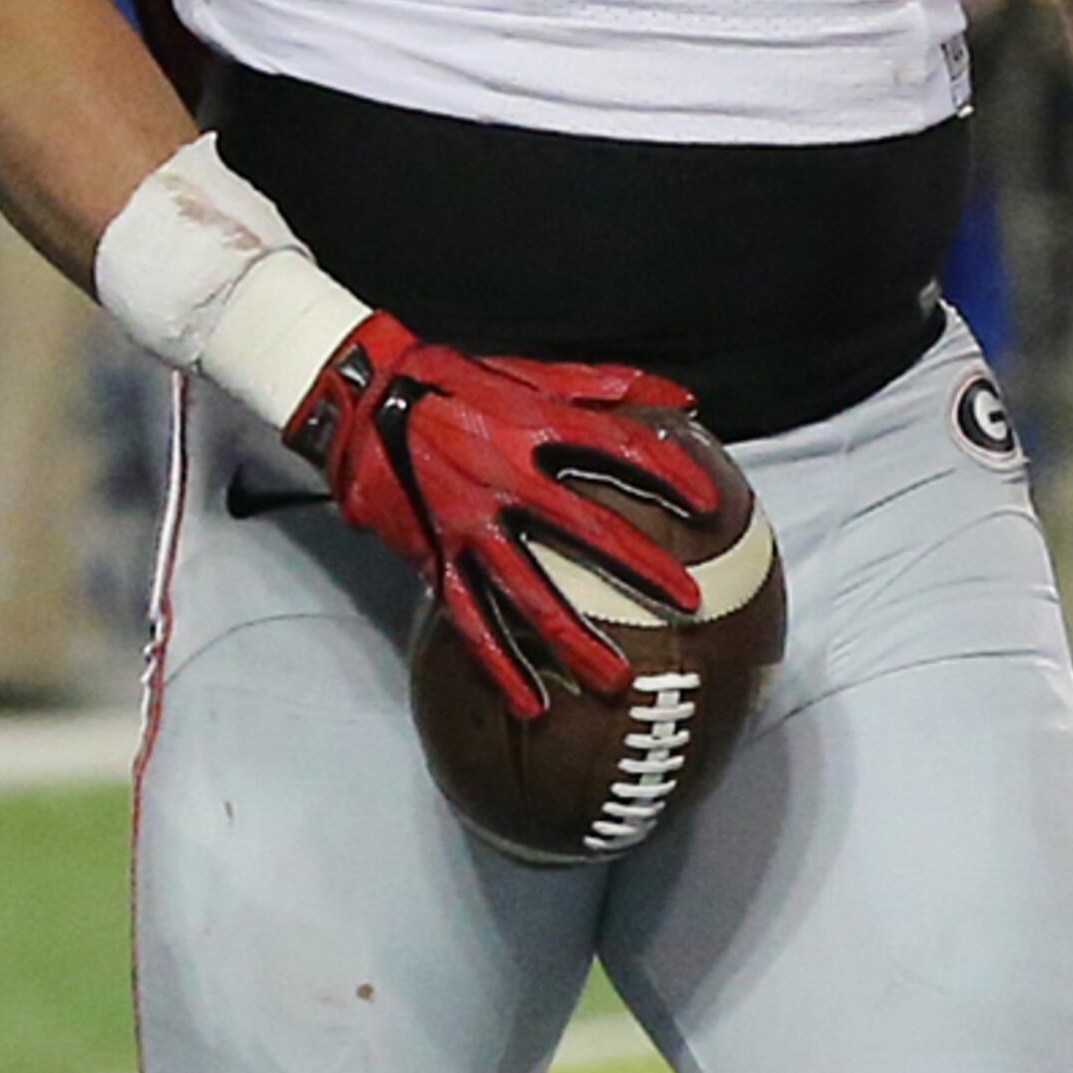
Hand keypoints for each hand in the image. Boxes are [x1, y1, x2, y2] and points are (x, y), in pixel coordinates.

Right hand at [284, 310, 729, 716]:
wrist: (361, 401)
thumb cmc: (454, 381)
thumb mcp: (532, 369)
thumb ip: (609, 385)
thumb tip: (684, 397)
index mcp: (533, 425)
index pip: (618, 447)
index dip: (668, 473)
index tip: (710, 505)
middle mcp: (504, 477)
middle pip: (583, 528)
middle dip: (639, 567)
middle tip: (689, 601)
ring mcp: (467, 522)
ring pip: (525, 590)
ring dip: (572, 637)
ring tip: (617, 680)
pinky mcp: (434, 554)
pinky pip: (469, 617)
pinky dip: (498, 664)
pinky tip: (531, 702)